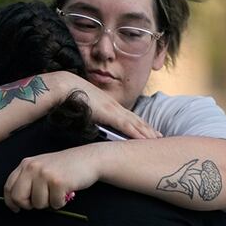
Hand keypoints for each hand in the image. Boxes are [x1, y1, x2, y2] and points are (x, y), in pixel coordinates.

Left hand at [3, 147, 100, 210]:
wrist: (88, 159)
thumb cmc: (64, 167)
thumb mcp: (41, 167)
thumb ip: (28, 179)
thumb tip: (17, 203)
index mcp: (26, 164)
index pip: (9, 187)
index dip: (11, 202)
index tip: (16, 209)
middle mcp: (32, 167)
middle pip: (18, 197)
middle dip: (29, 205)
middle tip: (41, 202)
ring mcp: (45, 174)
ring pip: (38, 204)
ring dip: (49, 203)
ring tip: (57, 192)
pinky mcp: (58, 182)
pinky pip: (54, 204)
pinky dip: (61, 203)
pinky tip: (66, 192)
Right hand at [43, 71, 160, 138]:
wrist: (66, 85)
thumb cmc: (72, 96)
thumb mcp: (85, 107)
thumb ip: (92, 115)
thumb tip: (92, 123)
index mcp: (109, 104)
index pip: (129, 116)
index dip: (140, 124)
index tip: (148, 130)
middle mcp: (115, 106)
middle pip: (136, 120)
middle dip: (148, 129)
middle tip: (159, 137)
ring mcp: (113, 109)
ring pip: (135, 123)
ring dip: (147, 132)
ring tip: (157, 140)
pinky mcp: (110, 113)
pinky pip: (127, 125)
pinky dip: (137, 133)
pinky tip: (145, 139)